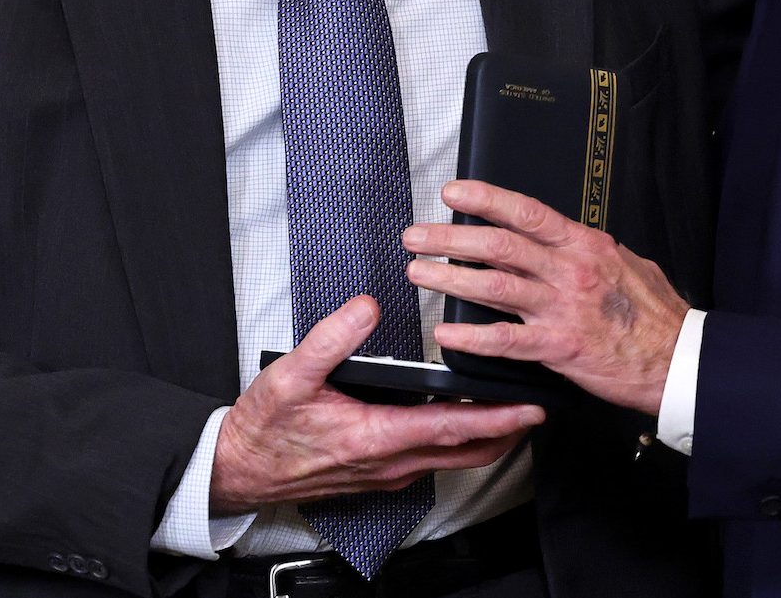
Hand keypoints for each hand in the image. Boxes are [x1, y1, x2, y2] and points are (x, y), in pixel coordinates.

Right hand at [208, 296, 544, 514]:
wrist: (240, 470)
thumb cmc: (265, 428)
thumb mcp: (291, 374)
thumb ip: (333, 338)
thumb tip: (367, 307)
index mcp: (376, 436)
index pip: (453, 426)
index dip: (497, 416)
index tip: (530, 406)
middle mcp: (390, 462)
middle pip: (467, 451)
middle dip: (510, 431)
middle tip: (540, 409)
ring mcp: (388, 472)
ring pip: (453, 459)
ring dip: (487, 438)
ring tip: (513, 413)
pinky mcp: (380, 473)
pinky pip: (433, 460)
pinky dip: (458, 442)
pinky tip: (461, 421)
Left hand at [407, 181, 688, 415]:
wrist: (677, 359)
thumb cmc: (655, 314)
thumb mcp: (626, 262)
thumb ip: (588, 251)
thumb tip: (561, 239)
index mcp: (585, 245)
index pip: (527, 211)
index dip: (486, 199)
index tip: (453, 193)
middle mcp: (569, 271)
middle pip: (499, 245)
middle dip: (450, 237)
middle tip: (417, 236)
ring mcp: (562, 309)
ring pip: (493, 286)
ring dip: (450, 278)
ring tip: (420, 274)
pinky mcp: (558, 347)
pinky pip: (505, 340)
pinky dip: (472, 337)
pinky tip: (446, 333)